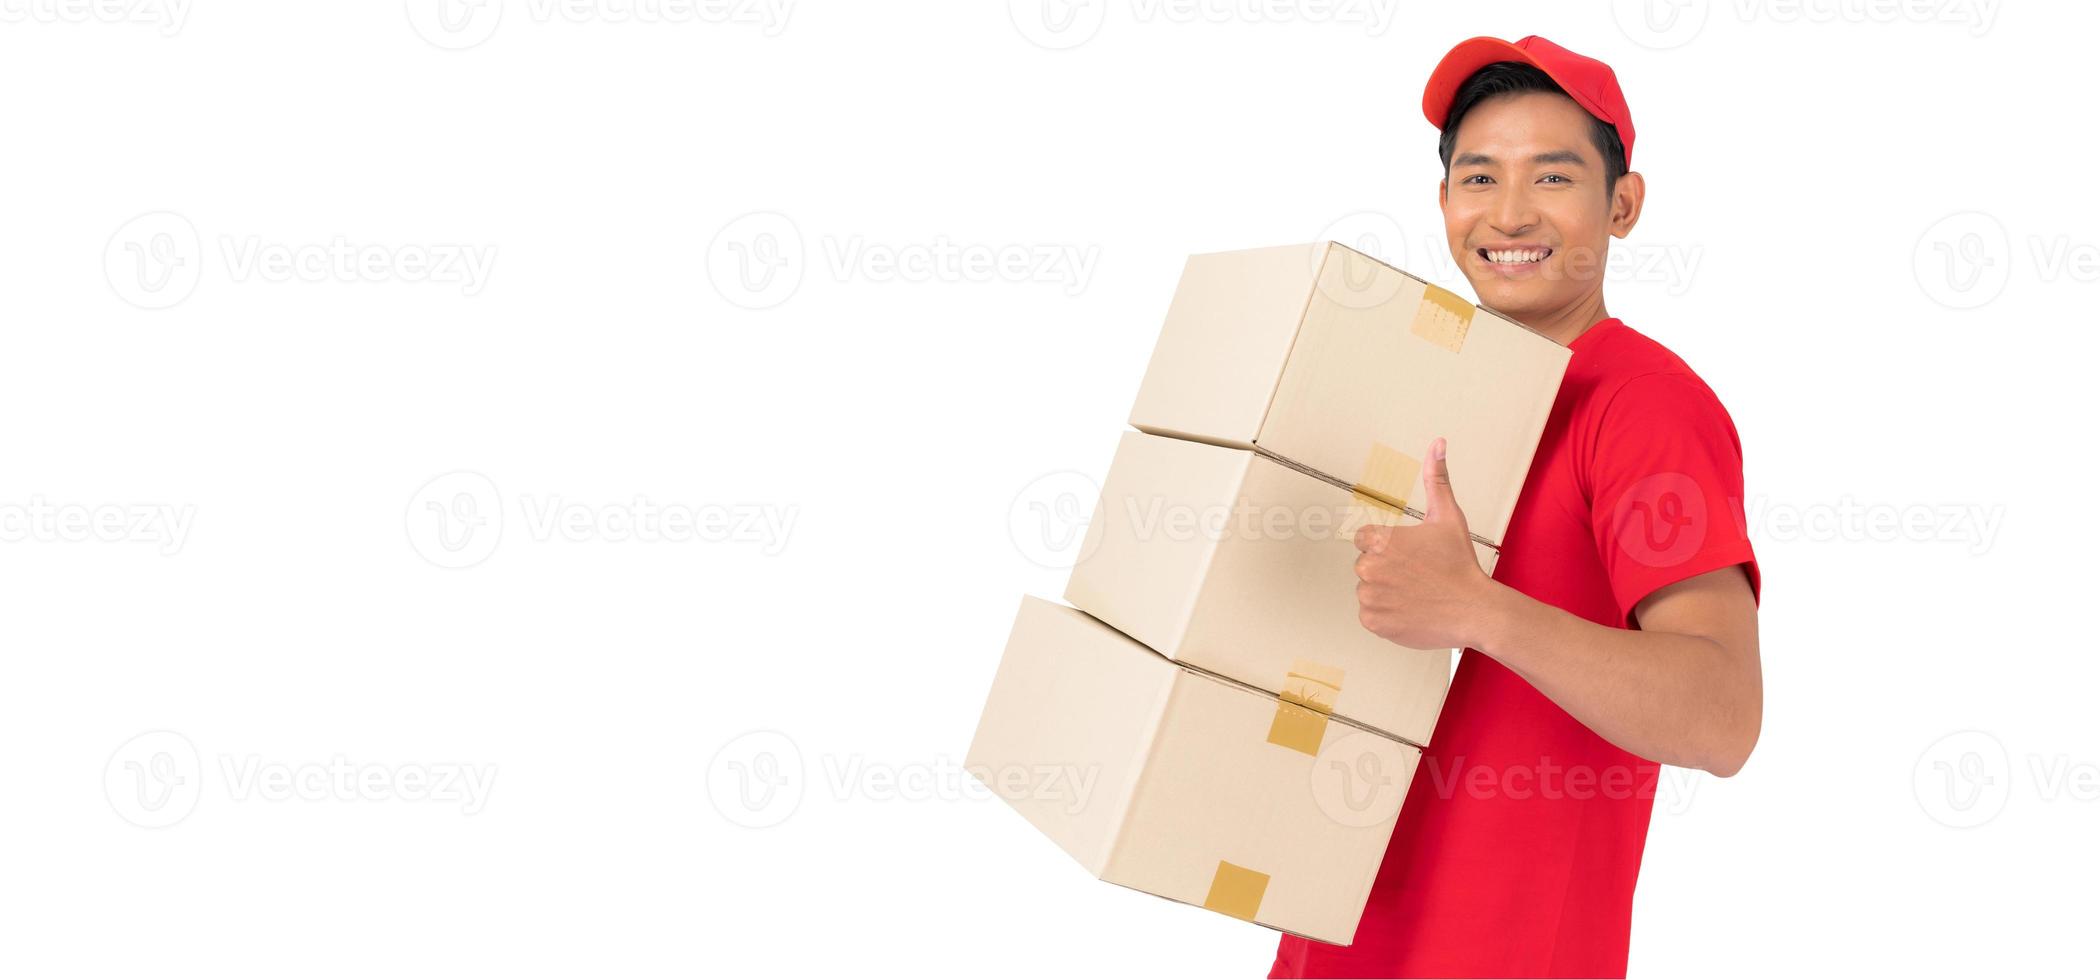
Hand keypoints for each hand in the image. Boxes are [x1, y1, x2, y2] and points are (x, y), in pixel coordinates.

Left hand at [1352, 437, 1497, 650]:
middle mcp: (1368, 568)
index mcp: (1379, 540)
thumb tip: (1437, 444)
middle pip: (1366, 565)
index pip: (1365, 539)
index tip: (1409, 555)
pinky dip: (1387, 615)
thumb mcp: (1448, 516)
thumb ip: (1436, 479)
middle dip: (1387, 569)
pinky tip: (1411, 610)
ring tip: (1416, 594)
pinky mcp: (1373, 622)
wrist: (1475, 610)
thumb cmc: (1460, 564)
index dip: (1388, 546)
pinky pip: (1371, 615)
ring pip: (1369, 590)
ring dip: (1386, 592)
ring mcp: (1369, 597)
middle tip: (1417, 576)